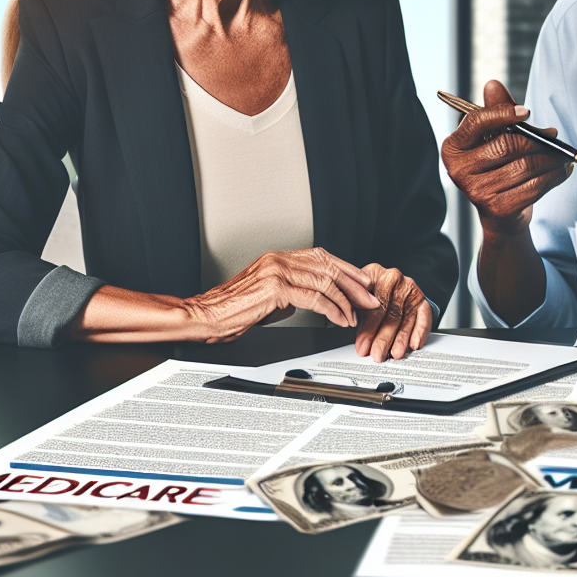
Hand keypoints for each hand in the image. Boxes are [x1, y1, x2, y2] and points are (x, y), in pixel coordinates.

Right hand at [195, 247, 379, 342]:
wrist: (206, 316)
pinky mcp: (276, 288)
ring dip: (347, 301)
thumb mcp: (269, 295)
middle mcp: (280, 259)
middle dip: (354, 284)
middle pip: (329, 266)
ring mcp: (278, 271)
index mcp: (279, 258)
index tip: (363, 283)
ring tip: (357, 314)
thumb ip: (292, 290)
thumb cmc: (233, 309)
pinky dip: (333, 310)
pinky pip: (315, 298)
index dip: (347, 270)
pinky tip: (340, 319)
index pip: (322, 257)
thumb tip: (315, 297)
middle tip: (370, 299)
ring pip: (325, 281)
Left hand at [354, 263, 432, 361]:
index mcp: (373, 273)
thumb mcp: (355, 300)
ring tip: (394, 353)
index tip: (363, 344)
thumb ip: (354, 314)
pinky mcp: (421, 299)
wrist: (386, 288)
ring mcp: (409, 288)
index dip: (368, 327)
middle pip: (390, 311)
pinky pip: (424, 315)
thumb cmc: (366, 297)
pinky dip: (420, 331)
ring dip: (401, 339)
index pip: (372, 302)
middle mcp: (393, 278)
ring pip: (406, 317)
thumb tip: (357, 337)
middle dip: (383, 337)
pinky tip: (415, 343)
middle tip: (377, 354)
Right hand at [441, 79, 572, 237]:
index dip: (503, 113)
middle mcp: (459, 170)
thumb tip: (493, 84)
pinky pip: (535, 186)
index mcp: (453, 148)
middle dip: (537, 138)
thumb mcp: (493, 137)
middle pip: (507, 144)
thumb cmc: (496, 168)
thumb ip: (495, 111)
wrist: (500, 214)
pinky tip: (562, 170)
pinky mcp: (498, 209)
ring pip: (526, 165)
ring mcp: (477, 192)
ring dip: (552, 158)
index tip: (527, 111)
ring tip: (563, 154)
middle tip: (554, 135)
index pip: (477, 122)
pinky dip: (555, 176)